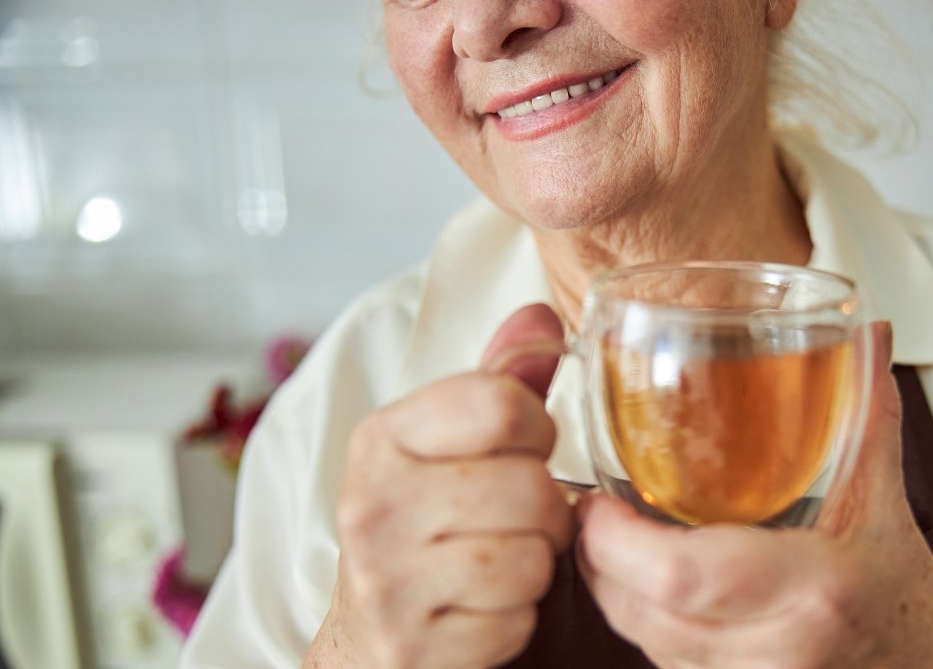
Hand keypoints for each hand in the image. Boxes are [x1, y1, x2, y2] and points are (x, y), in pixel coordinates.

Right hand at [306, 304, 573, 668]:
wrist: (367, 637)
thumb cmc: (423, 525)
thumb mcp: (449, 444)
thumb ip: (500, 382)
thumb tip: (542, 316)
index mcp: (382, 438)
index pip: (502, 404)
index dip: (539, 427)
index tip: (526, 446)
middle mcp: (372, 506)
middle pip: (531, 487)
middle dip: (546, 507)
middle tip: (518, 517)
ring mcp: (386, 583)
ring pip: (531, 558)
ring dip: (535, 564)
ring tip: (501, 559)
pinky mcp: (411, 648)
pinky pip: (515, 623)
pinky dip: (516, 619)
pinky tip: (482, 607)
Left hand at [577, 322, 932, 668]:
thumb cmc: (903, 607)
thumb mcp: (885, 505)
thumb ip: (866, 415)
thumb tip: (863, 339)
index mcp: (812, 590)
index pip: (683, 573)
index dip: (617, 540)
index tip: (597, 502)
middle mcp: (775, 647)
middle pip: (642, 611)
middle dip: (599, 560)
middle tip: (590, 512)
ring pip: (641, 642)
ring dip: (614, 591)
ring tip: (608, 540)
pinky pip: (661, 661)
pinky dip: (642, 619)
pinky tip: (644, 584)